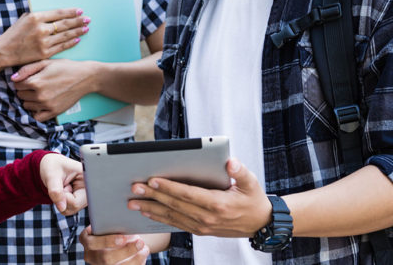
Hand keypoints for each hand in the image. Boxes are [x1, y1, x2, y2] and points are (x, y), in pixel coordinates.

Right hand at [0, 9, 88, 65]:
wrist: (4, 51)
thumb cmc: (14, 34)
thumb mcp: (24, 19)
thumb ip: (39, 16)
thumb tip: (54, 13)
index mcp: (36, 17)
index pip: (58, 13)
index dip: (71, 12)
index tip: (80, 11)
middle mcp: (41, 29)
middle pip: (65, 24)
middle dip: (78, 21)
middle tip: (88, 19)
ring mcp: (43, 42)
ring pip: (65, 35)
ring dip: (77, 31)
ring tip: (86, 28)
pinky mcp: (44, 53)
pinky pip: (61, 46)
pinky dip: (71, 42)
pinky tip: (78, 39)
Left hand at [12, 59, 95, 120]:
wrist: (85, 77)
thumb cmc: (66, 67)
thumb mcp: (46, 62)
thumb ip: (27, 69)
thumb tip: (13, 79)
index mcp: (36, 82)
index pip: (16, 85)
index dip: (21, 81)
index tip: (27, 78)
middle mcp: (40, 95)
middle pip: (20, 96)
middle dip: (24, 90)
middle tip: (34, 84)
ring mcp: (47, 105)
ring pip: (26, 106)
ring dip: (30, 100)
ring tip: (39, 92)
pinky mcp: (54, 112)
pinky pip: (37, 117)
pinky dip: (35, 111)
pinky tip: (40, 104)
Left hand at [39, 153, 86, 214]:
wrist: (51, 167)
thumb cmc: (53, 166)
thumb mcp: (52, 175)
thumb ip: (56, 191)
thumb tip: (61, 208)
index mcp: (88, 177)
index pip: (81, 197)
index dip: (67, 196)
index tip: (64, 185)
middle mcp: (89, 188)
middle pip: (76, 205)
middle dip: (63, 198)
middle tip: (62, 185)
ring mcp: (85, 196)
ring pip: (71, 209)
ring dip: (61, 201)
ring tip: (63, 186)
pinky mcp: (79, 201)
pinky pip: (68, 210)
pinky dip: (61, 203)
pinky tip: (63, 191)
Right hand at [80, 226, 148, 264]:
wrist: (111, 237)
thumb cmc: (109, 226)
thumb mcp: (106, 222)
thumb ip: (111, 222)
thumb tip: (128, 220)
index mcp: (86, 240)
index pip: (92, 243)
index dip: (107, 241)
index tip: (123, 238)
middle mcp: (90, 255)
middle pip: (106, 258)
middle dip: (125, 251)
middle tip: (140, 242)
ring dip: (134, 258)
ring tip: (144, 248)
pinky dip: (136, 263)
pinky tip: (143, 254)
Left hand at [128, 158, 272, 237]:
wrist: (260, 224)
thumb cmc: (253, 199)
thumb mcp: (252, 183)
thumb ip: (241, 171)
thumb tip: (230, 161)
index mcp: (218, 204)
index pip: (188, 195)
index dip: (169, 188)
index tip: (152, 181)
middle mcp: (208, 218)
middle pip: (175, 206)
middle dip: (153, 197)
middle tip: (134, 189)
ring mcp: (202, 226)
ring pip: (172, 217)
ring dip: (151, 210)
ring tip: (133, 203)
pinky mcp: (200, 230)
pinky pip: (176, 224)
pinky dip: (160, 218)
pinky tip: (147, 212)